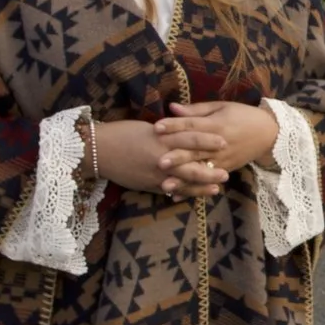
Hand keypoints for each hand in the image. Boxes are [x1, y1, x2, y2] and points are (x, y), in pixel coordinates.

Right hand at [91, 118, 227, 200]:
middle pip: (191, 164)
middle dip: (210, 169)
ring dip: (201, 186)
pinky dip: (183, 194)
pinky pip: (170, 191)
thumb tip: (183, 130)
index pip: (190, 138)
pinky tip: (194, 196)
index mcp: (161, 137)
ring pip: (183, 181)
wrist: (97, 150)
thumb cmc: (121, 133)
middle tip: (227, 172)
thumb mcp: (146, 128)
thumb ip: (166, 132)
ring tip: (217, 187)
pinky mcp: (148, 184)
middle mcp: (161, 156)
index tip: (224, 141)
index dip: (208, 141)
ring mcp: (155, 173)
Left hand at [159, 100, 280, 186]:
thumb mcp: (221, 107)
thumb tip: (172, 107)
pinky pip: (206, 181)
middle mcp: (219, 144)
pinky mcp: (225, 170)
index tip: (156, 127)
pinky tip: (176, 196)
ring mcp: (223, 160)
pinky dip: (192, 189)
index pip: (193, 126)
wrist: (269, 134)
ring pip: (200, 170)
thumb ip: (196, 110)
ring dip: (183, 178)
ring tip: (165, 185)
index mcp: (217, 125)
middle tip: (159, 161)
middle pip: (195, 151)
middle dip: (177, 157)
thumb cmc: (243, 115)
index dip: (175, 126)